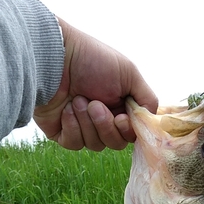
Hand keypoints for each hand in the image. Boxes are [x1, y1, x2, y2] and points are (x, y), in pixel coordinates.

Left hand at [33, 18, 157, 150]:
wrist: (53, 58)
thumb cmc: (92, 60)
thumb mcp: (130, 74)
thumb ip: (148, 99)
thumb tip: (150, 122)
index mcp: (120, 106)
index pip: (131, 133)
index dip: (127, 130)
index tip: (121, 117)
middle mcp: (103, 118)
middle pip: (115, 143)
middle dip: (105, 125)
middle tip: (94, 105)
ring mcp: (83, 127)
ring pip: (95, 145)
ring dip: (87, 122)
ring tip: (77, 100)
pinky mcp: (63, 133)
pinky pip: (75, 144)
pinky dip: (72, 127)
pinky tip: (65, 110)